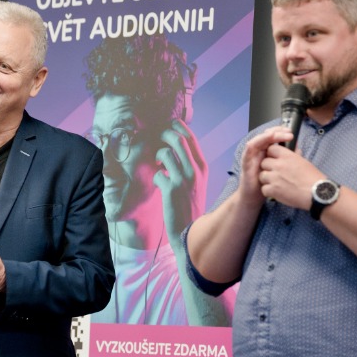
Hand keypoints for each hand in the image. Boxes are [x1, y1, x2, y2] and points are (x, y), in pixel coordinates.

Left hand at [153, 119, 207, 236]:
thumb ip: (189, 163)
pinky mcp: (171, 190)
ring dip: (156, 157)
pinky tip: (159, 185)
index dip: (176, 128)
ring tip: (158, 166)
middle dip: (163, 136)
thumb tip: (175, 145)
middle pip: (176, 138)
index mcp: (202, 166)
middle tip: (157, 143)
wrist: (190, 229)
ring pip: (164, 153)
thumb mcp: (197, 181)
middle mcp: (195, 170)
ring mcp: (183, 179)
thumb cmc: (190, 203)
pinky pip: (156, 173)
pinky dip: (155, 177)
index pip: (190, 137)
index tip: (167, 129)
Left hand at [251, 126, 322, 207]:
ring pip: (262, 176)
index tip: (276, 160)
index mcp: (287, 156)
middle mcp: (279, 165)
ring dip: (267, 180)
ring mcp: (274, 178)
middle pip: (264, 162)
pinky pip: (264, 189)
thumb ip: (293, 154)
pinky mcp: (272, 190)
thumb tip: (291, 148)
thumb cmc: (313, 177)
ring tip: (277, 183)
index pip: (271, 149)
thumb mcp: (303, 161)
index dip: (272, 155)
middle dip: (268, 168)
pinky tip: (278, 192)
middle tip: (276, 174)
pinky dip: (269, 191)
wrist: (317, 193)